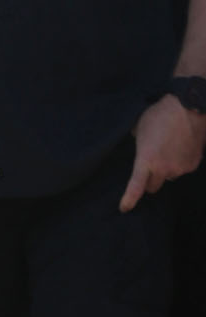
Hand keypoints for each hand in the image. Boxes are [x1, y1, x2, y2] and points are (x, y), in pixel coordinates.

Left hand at [119, 95, 205, 211]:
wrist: (189, 108)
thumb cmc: (160, 114)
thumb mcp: (139, 127)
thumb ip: (137, 142)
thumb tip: (138, 144)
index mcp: (146, 160)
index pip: (136, 186)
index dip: (129, 199)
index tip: (124, 208)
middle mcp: (163, 169)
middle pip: (153, 187)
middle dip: (150, 180)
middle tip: (151, 164)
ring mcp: (179, 169)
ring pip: (169, 177)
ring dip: (166, 169)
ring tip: (168, 148)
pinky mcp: (192, 165)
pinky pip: (182, 169)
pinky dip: (180, 162)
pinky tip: (180, 146)